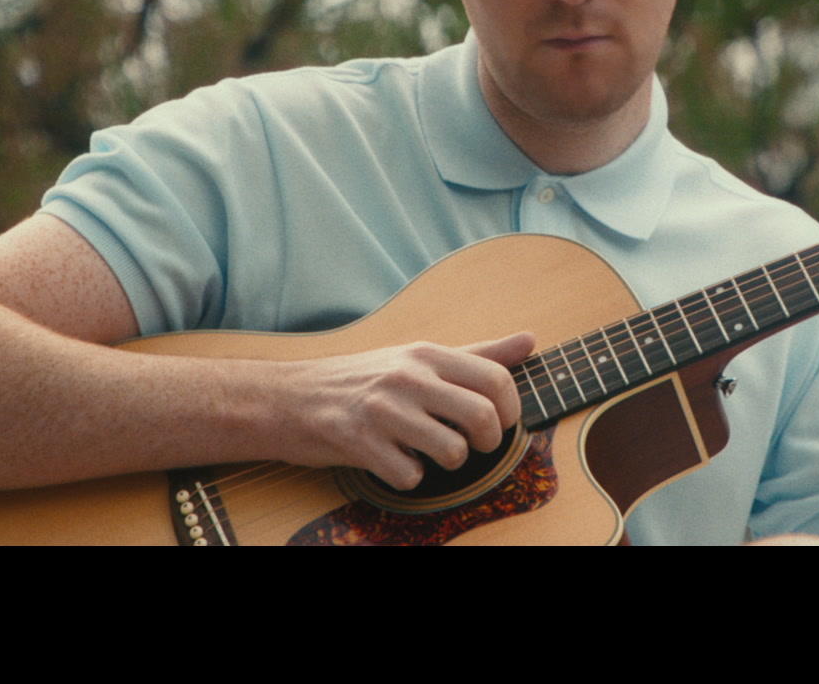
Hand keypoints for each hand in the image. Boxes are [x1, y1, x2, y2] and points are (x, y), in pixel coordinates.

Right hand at [273, 331, 536, 489]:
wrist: (288, 398)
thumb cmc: (362, 379)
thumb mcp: (418, 357)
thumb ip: (477, 354)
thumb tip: (531, 339)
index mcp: (427, 355)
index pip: (496, 379)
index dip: (511, 409)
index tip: (500, 423)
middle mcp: (408, 377)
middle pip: (482, 418)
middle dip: (487, 443)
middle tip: (473, 446)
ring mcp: (382, 410)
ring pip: (452, 452)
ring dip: (448, 464)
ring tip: (430, 454)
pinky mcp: (358, 442)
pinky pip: (409, 475)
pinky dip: (408, 478)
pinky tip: (394, 462)